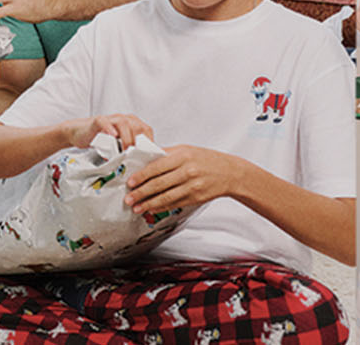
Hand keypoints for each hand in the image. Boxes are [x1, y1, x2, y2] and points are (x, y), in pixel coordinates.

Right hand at [61, 114, 154, 149]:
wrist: (80, 133)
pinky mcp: (99, 120)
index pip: (147, 131)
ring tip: (125, 152)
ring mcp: (111, 119)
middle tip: (137, 158)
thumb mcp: (119, 146)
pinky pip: (106, 123)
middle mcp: (124, 119)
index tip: (148, 158)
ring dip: (126, 139)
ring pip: (124, 124)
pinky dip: (110, 129)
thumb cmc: (101, 140)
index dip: (149, 144)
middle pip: (138, 127)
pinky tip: (112, 137)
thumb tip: (144, 167)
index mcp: (132, 123)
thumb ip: (130, 151)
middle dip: (139, 143)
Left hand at [126, 144, 251, 214]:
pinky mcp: (195, 198)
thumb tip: (145, 158)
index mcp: (182, 156)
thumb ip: (166, 154)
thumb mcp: (187, 150)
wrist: (230, 173)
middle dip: (141, 193)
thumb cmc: (207, 159)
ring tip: (136, 207)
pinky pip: (174, 204)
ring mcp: (192, 186)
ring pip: (165, 197)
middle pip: (158, 184)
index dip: (142, 176)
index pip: (156, 167)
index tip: (131, 182)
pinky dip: (161, 207)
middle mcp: (187, 171)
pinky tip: (151, 209)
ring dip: (148, 204)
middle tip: (129, 198)